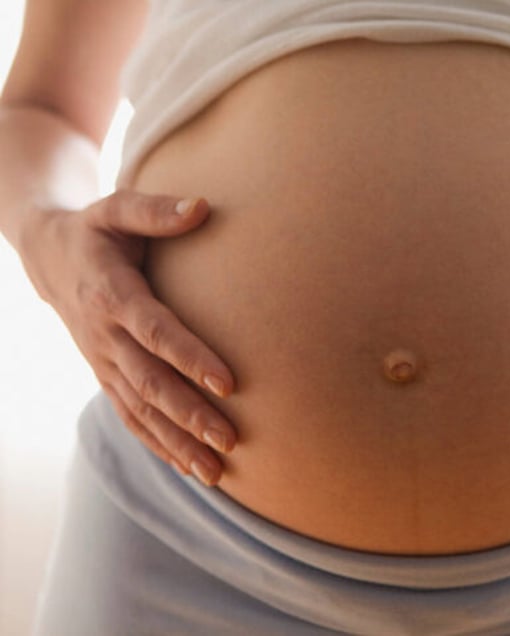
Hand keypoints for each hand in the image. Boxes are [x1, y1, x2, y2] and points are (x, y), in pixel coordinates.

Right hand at [18, 190, 235, 485]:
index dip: (190, 357)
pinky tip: (188, 466)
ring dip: (177, 442)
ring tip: (217, 473)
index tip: (229, 382)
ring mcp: (103, 362)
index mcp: (111, 294)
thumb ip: (155, 211)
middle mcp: (104, 336)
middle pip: (150, 383)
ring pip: (140, 410)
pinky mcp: (105, 376)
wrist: (48, 258)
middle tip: (232, 440)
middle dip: (190, 415)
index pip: (155, 331)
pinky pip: (130, 416)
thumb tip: (204, 206)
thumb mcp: (116, 209)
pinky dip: (157, 444)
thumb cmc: (96, 231)